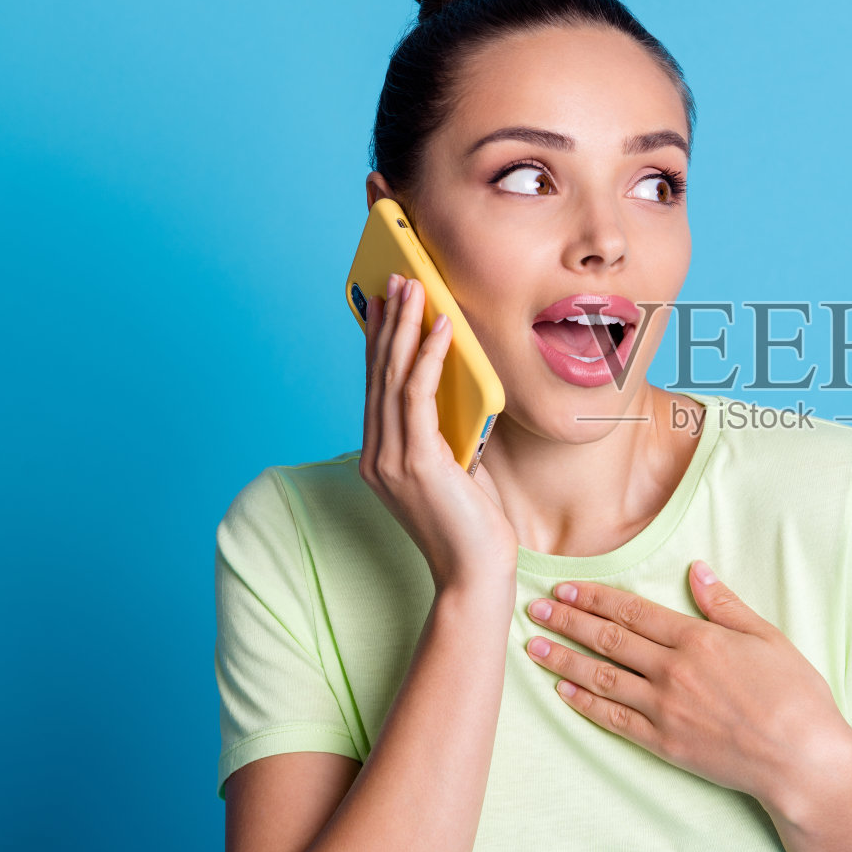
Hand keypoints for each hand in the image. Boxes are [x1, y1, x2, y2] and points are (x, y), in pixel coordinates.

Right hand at [360, 272, 517, 591]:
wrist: (475, 574)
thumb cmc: (473, 525)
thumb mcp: (458, 466)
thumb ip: (447, 431)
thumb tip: (459, 386)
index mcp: (380, 457)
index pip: (376, 386)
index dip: (380, 341)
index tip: (386, 301)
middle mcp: (376, 455)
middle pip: (377, 373)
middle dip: (387, 321)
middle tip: (396, 276)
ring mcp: (390, 459)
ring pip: (392, 377)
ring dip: (404, 327)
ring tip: (415, 286)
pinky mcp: (415, 463)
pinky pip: (417, 396)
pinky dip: (428, 356)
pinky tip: (443, 328)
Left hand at [520, 560, 851, 809]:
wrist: (802, 758)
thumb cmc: (796, 696)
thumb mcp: (767, 637)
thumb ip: (726, 604)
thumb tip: (697, 570)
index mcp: (698, 638)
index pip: (633, 611)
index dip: (595, 597)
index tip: (566, 587)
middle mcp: (674, 670)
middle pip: (608, 639)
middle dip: (567, 620)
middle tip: (535, 606)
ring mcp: (665, 708)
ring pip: (601, 677)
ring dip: (564, 658)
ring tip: (533, 645)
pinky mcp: (664, 743)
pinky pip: (613, 719)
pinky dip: (584, 702)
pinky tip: (563, 690)